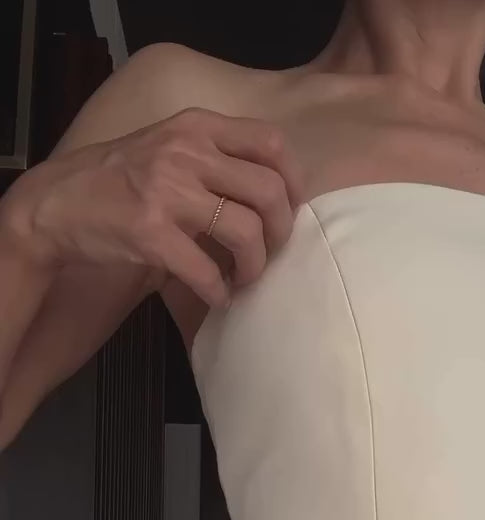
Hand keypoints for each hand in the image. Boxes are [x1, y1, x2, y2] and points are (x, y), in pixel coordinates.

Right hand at [0, 109, 303, 309]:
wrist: (60, 202)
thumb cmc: (121, 179)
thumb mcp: (169, 146)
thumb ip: (215, 159)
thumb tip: (274, 196)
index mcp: (196, 127)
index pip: (271, 143)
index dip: (293, 182)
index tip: (289, 211)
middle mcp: (186, 152)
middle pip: (269, 191)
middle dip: (281, 232)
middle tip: (271, 253)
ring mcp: (168, 191)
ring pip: (246, 232)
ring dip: (254, 266)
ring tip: (243, 278)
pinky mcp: (151, 233)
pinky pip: (207, 271)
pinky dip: (220, 291)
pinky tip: (217, 296)